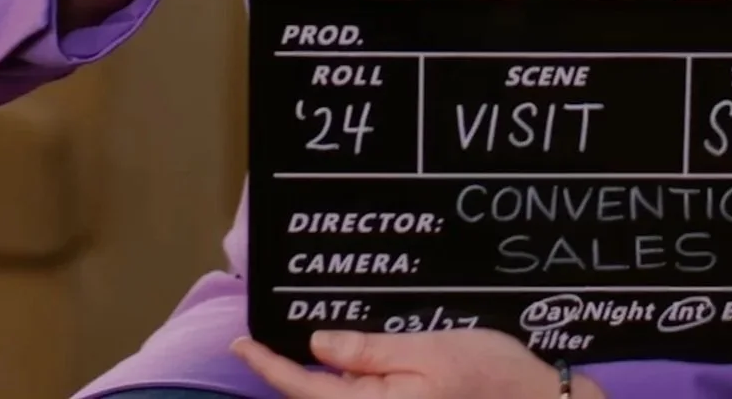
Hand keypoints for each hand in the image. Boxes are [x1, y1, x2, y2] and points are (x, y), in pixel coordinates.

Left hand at [232, 329, 604, 398]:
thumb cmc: (491, 374)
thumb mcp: (429, 350)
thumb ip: (370, 351)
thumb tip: (317, 345)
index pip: (308, 391)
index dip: (271, 367)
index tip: (240, 345)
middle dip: (295, 376)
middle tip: (268, 342)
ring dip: (323, 382)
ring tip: (314, 352)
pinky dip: (349, 387)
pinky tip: (352, 366)